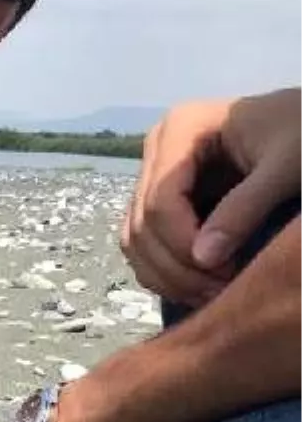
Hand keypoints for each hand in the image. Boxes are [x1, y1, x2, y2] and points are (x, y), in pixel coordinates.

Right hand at [123, 89, 301, 304]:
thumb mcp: (286, 165)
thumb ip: (246, 206)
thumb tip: (203, 259)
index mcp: (181, 128)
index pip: (159, 201)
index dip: (183, 244)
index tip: (226, 270)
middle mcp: (158, 150)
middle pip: (141, 226)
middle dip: (176, 268)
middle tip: (220, 291)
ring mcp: (155, 176)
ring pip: (136, 242)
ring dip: (167, 277)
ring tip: (211, 293)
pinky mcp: (161, 202)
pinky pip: (145, 248)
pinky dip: (165, 275)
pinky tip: (200, 286)